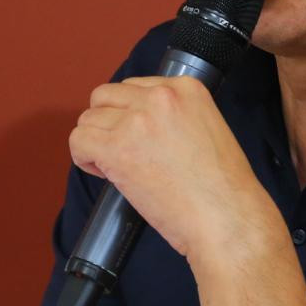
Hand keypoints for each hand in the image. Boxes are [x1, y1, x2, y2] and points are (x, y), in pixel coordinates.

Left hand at [68, 75, 278, 260]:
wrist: (226, 218)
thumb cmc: (222, 188)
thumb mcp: (208, 129)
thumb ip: (176, 116)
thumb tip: (141, 124)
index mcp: (186, 87)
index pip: (134, 87)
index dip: (130, 115)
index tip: (140, 139)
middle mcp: (159, 96)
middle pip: (106, 97)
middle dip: (108, 124)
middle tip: (122, 151)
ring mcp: (136, 120)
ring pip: (88, 119)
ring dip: (95, 142)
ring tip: (116, 167)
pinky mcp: (117, 148)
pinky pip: (78, 140)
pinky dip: (83, 157)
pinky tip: (104, 172)